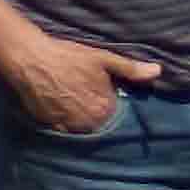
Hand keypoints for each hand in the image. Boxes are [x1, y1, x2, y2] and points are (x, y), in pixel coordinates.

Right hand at [0, 25, 155, 134]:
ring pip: (83, 129)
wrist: (31, 61)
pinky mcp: (49, 127)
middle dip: (101, 114)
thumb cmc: (70, 58)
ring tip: (78, 102)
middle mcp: (86, 123)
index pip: (119, 116)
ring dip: (84, 120)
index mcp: (104, 108)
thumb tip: (158, 72)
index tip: (112, 96)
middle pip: (101, 124)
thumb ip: (131, 70)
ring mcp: (67, 127)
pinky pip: (65, 131)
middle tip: (92, 96)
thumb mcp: (104, 59)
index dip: (117, 105)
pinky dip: (68, 123)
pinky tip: (65, 108)